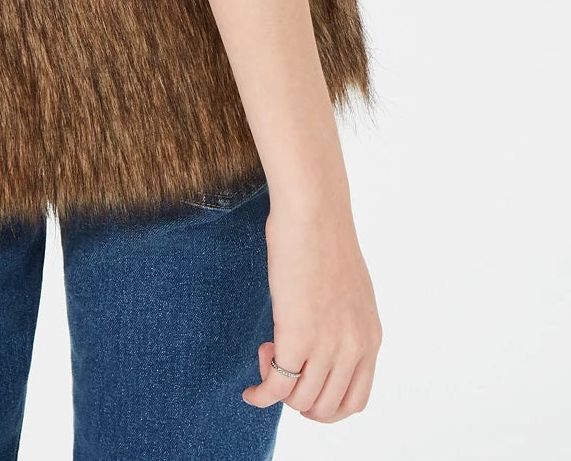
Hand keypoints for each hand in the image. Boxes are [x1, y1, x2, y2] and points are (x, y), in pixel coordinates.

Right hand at [241, 194, 381, 421]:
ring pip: (302, 401)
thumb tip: (322, 329)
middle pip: (327, 408)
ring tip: (265, 355)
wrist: (313, 211)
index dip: (325, 403)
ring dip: (279, 391)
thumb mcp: (348, 289)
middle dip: (300, 400)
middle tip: (280, 367)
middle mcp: (354, 349)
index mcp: (369, 338)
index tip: (303, 381)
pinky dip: (261, 396)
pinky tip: (251, 391)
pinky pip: (277, 386)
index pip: (355, 400)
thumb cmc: (323, 236)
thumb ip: (343, 319)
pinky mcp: (297, 337)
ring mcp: (327, 346)